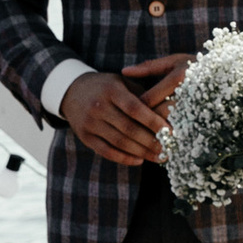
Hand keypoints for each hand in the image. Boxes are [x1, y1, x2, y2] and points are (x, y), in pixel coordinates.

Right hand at [63, 63, 183, 166]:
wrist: (71, 91)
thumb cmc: (106, 86)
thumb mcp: (122, 82)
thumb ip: (142, 94)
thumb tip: (168, 111)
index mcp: (111, 90)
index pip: (135, 108)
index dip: (153, 121)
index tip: (170, 130)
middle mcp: (98, 107)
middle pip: (128, 128)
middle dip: (151, 141)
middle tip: (169, 148)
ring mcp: (90, 123)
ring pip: (119, 142)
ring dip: (141, 152)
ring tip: (159, 157)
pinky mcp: (85, 137)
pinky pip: (106, 151)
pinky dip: (124, 158)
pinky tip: (139, 160)